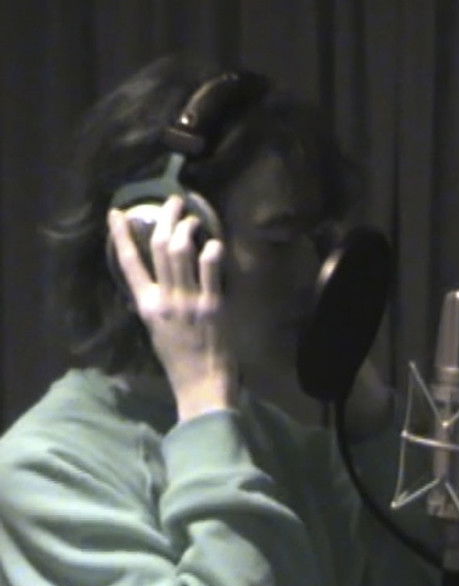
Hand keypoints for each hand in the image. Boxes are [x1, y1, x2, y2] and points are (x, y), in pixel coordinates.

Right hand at [108, 196, 237, 421]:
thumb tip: (156, 282)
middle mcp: (164, 299)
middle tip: (174, 201)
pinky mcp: (213, 305)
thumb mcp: (156, 331)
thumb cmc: (180, 360)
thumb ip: (156, 304)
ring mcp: (188, 301)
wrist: (201, 384)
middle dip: (165, 217)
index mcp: (146, 306)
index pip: (128, 263)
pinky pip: (210, 269)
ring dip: (186, 227)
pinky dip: (212, 250)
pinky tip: (214, 244)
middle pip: (158, 246)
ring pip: (180, 251)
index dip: (121, 234)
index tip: (118, 212)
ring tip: (193, 219)